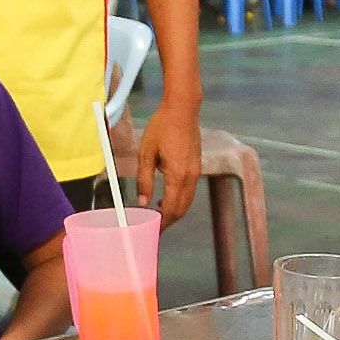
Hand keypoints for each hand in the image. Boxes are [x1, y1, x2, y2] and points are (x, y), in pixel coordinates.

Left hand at [135, 96, 202, 224]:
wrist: (182, 109)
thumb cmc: (162, 127)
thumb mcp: (146, 153)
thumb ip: (144, 179)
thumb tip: (142, 201)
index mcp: (177, 175)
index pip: (171, 208)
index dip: (162, 223)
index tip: (152, 230)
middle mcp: (191, 177)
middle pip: (182, 209)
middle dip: (169, 220)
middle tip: (154, 227)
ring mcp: (196, 171)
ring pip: (187, 200)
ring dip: (175, 210)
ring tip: (158, 214)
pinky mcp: (197, 166)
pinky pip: (190, 190)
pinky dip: (180, 199)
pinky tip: (166, 197)